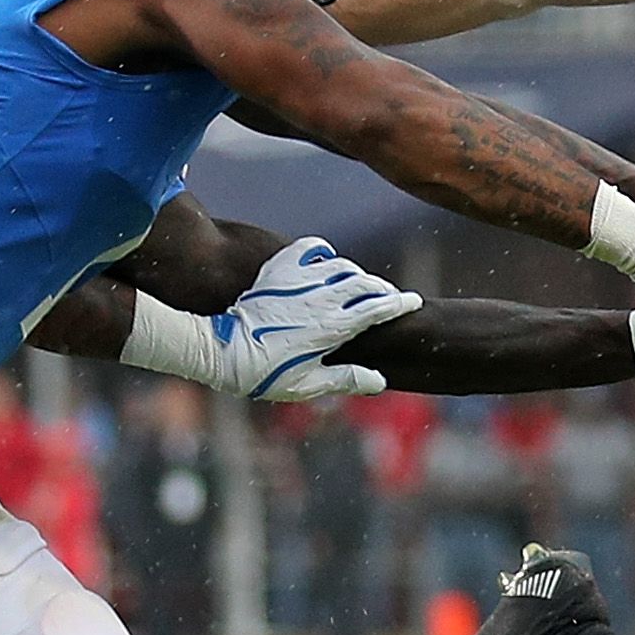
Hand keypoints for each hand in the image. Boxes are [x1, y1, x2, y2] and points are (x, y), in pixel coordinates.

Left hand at [215, 237, 424, 399]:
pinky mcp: (280, 270)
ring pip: (342, 266)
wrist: (220, 349)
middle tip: (389, 296)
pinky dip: (323, 252)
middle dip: (382, 289)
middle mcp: (320, 299)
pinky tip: (325, 262)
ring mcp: (300, 280)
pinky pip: (310, 248)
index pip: (378, 308)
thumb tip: (378, 380)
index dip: (400, 304)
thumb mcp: (306, 385)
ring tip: (360, 285)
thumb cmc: (263, 373)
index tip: (413, 302)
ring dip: (356, 274)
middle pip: (365, 283)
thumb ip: (345, 379)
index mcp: (332, 327)